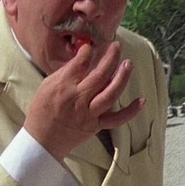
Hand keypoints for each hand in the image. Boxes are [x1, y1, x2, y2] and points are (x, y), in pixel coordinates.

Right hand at [24, 42, 144, 160]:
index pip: (79, 65)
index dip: (88, 52)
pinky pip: (117, 119)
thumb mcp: (47, 85)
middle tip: (117, 46)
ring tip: (128, 64)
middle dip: (110, 59)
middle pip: (99, 76)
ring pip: (110, 94)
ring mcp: (89, 113)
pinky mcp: (96, 125)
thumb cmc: (43, 110)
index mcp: (63, 87)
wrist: (42, 140)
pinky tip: (142, 100)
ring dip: (122, 78)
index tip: (92, 45)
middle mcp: (78, 100)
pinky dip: (131, 111)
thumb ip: (67, 72)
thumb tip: (85, 55)